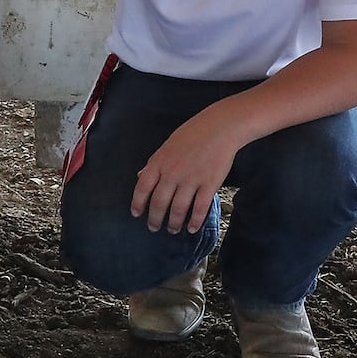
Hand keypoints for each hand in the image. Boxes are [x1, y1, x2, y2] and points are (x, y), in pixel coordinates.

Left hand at [130, 108, 239, 234]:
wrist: (220, 127)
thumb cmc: (192, 134)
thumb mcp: (167, 146)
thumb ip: (154, 163)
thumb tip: (140, 176)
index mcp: (159, 162)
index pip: (142, 187)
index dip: (138, 203)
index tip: (136, 214)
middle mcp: (172, 173)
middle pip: (159, 203)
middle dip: (155, 219)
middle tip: (154, 228)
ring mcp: (191, 179)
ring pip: (178, 209)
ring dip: (173, 223)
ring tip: (172, 230)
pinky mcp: (209, 184)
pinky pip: (199, 208)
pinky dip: (194, 221)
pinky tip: (191, 228)